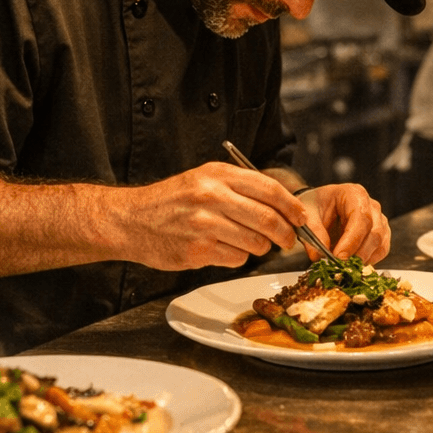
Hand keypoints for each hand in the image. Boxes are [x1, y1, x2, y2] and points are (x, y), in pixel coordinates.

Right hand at [111, 162, 308, 271]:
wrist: (131, 220)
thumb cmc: (171, 201)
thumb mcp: (203, 179)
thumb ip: (239, 188)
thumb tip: (281, 207)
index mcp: (217, 174)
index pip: (270, 190)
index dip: (292, 207)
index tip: (301, 218)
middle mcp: (212, 196)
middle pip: (268, 219)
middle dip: (285, 234)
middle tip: (287, 241)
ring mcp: (204, 224)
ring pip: (256, 243)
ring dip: (259, 248)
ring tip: (245, 243)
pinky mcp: (198, 250)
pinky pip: (236, 259)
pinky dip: (236, 258)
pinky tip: (221, 250)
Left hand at [299, 184, 389, 265]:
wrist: (318, 207)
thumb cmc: (315, 206)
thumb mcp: (308, 214)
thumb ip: (313, 232)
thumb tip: (319, 255)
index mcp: (354, 194)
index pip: (361, 218)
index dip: (352, 240)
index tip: (338, 257)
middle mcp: (371, 206)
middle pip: (375, 232)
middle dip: (358, 253)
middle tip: (340, 266)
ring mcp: (379, 220)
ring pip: (380, 244)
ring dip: (363, 259)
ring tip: (343, 266)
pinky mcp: (380, 235)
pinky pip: (381, 251)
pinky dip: (368, 261)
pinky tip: (352, 264)